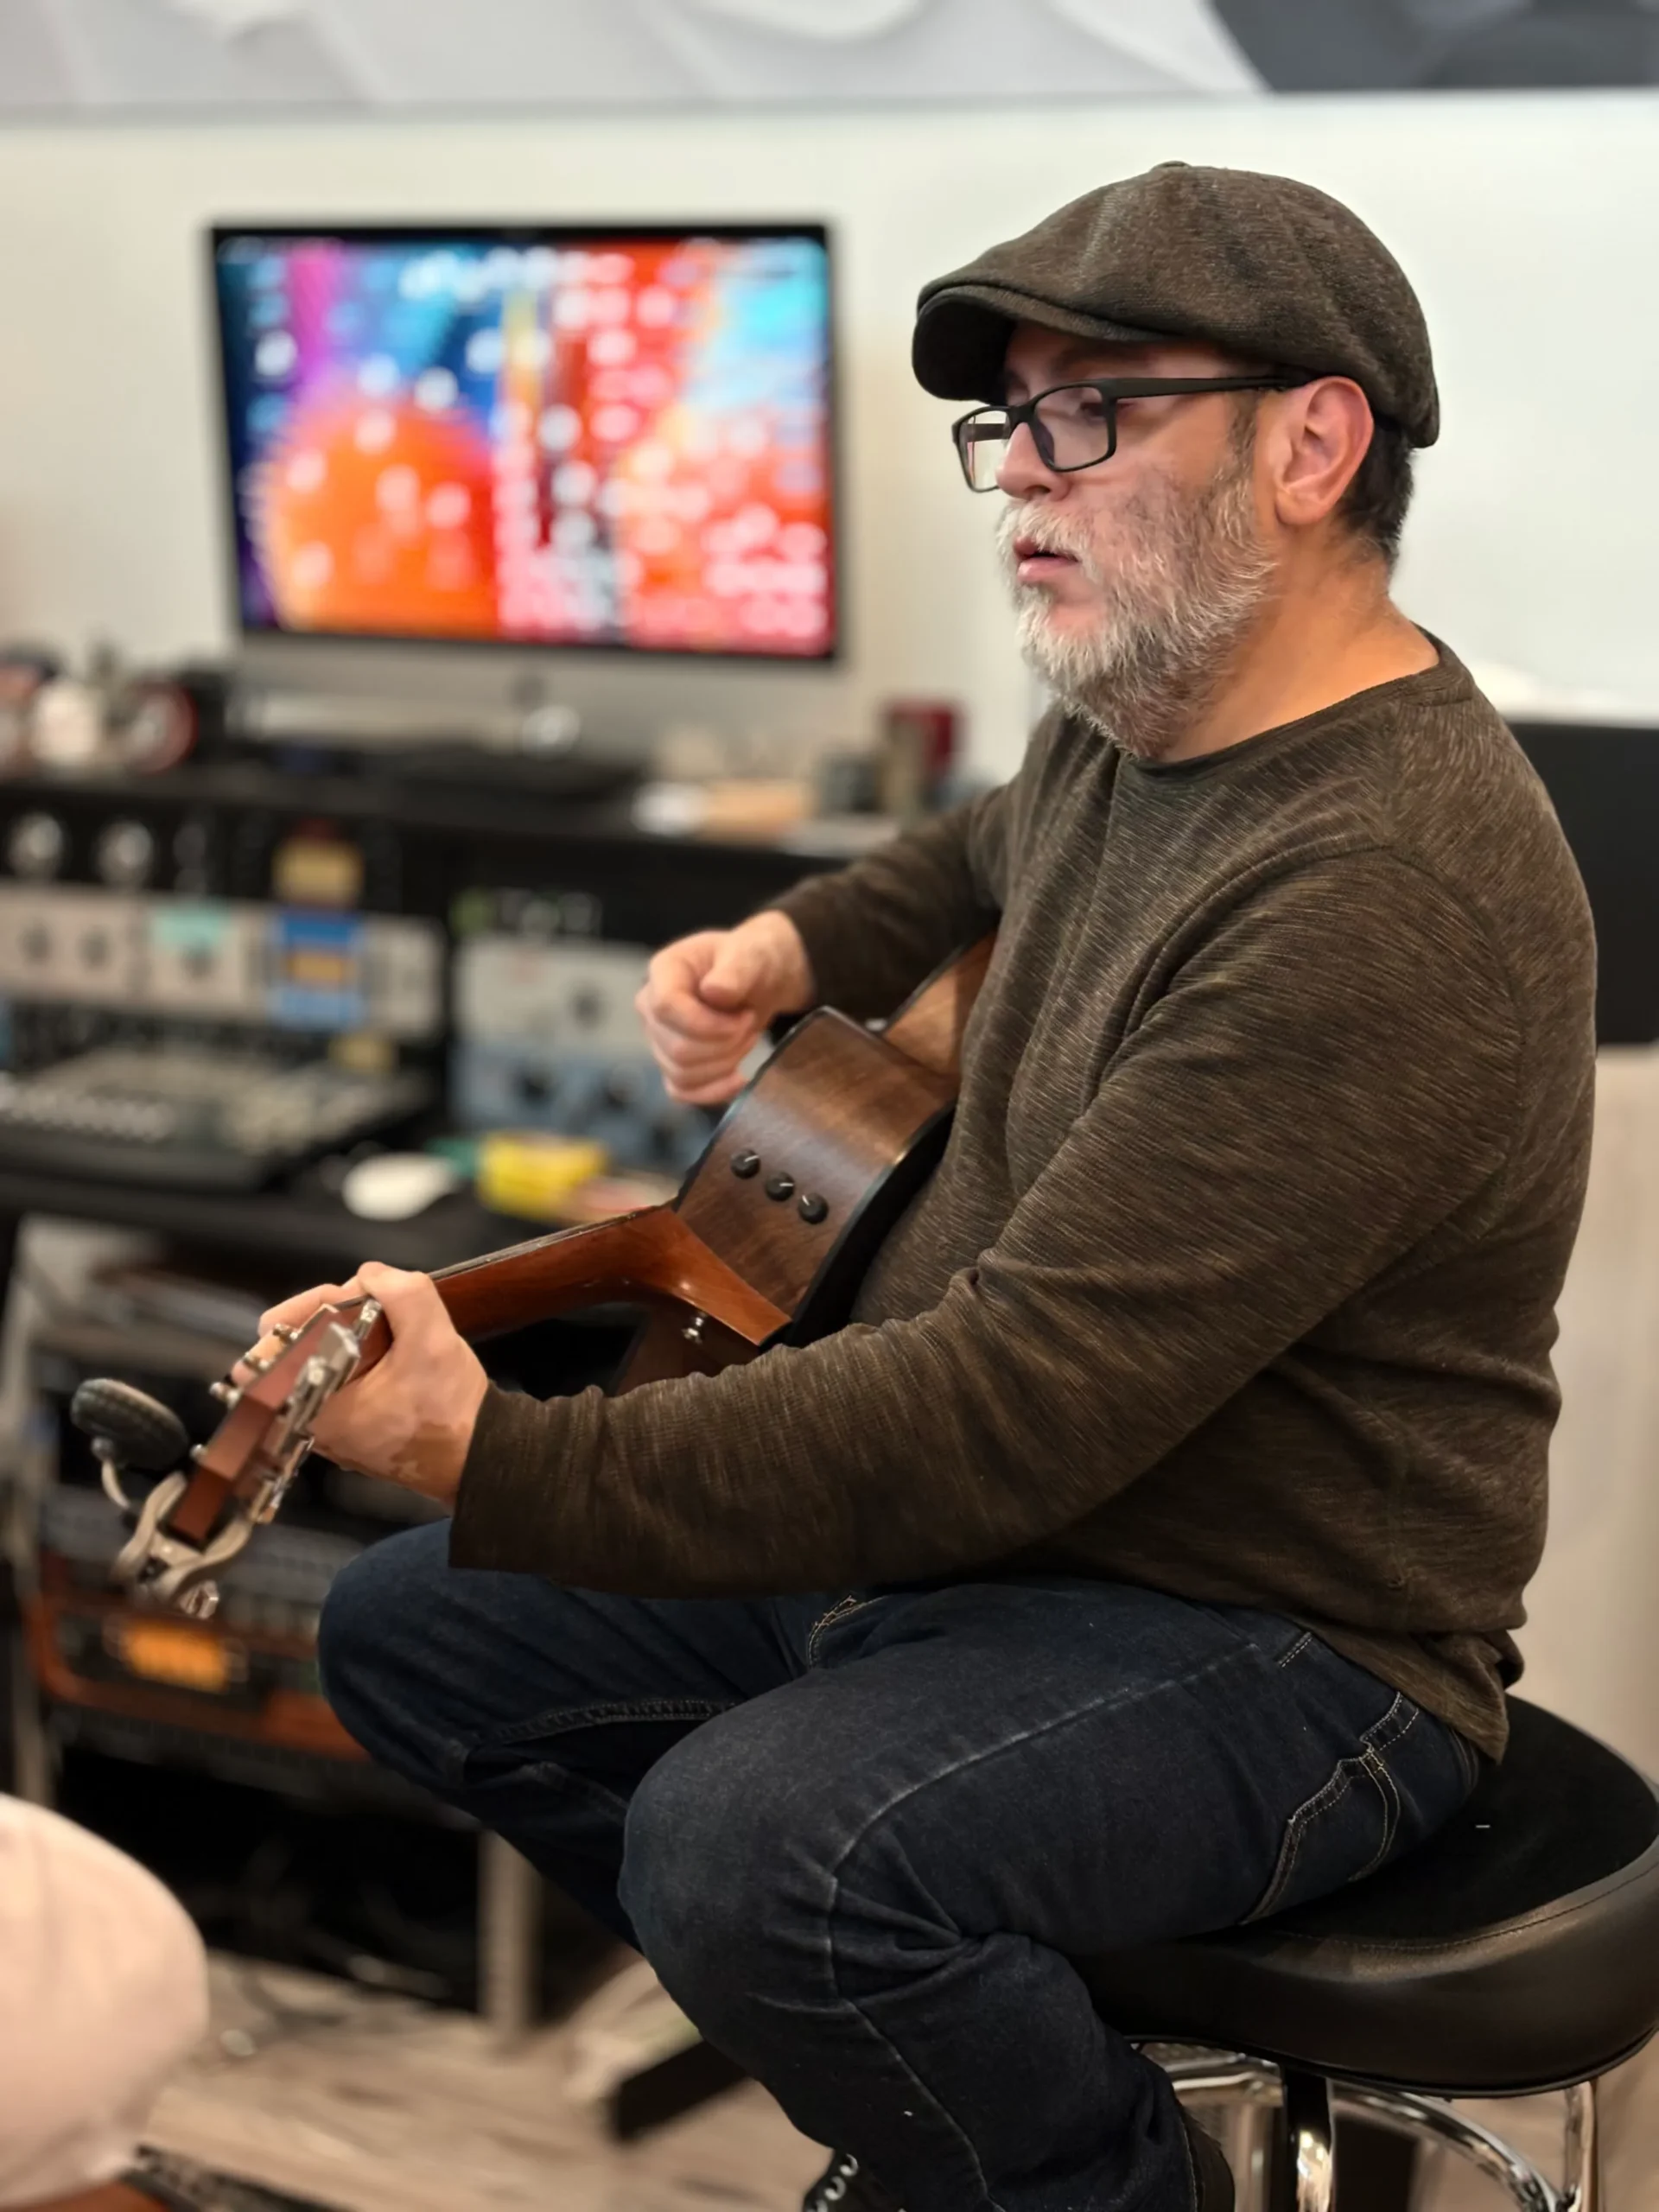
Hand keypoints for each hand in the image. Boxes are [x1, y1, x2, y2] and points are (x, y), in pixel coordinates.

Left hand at [251, 1262, 489, 1509]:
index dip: (305, 1308)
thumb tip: (370, 1274)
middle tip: (376, 1305)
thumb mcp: (432, 1340)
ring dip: (349, 1334)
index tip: (349, 1297)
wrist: (480, 1456)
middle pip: (297, 1348)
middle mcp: (311, 1423)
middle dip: (334, 1316)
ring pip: (319, 1361)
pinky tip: (391, 1349)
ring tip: (388, 1324)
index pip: (269, 1348)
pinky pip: (338, 1378)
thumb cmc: (449, 1411)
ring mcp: (330, 1428)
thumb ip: (402, 1293)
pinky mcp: (351, 1427)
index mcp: (314, 1409)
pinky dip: (359, 1356)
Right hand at [635, 911, 815, 1104]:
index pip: (665, 1007)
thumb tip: (713, 992)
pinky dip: (714, 1090)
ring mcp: (657, 1039)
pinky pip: (682, 1091)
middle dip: (725, 1044)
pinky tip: (739, 1078)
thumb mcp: (750, 956)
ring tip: (746, 1037)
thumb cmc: (749, 961)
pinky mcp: (671, 1064)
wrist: (758, 981)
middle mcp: (650, 1007)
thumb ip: (735, 970)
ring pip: (682, 1073)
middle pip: (677, 1047)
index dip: (706, 1023)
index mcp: (664, 971)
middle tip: (750, 1024)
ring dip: (725, 1063)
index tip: (744, 1016)